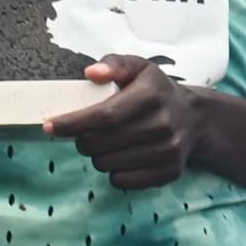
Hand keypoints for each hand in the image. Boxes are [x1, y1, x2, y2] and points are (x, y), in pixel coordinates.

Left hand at [50, 57, 204, 189]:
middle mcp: (164, 124)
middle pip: (102, 143)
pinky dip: (114, 172)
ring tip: (107, 144)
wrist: (196, 118)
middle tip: (85, 134)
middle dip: (82, 141)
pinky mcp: (169, 172)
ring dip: (98, 156)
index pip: (105, 116)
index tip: (50, 126)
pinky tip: (122, 157)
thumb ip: (114, 64)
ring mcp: (169, 151)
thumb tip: (92, 73)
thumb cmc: (157, 91)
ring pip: (108, 164)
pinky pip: (123, 181)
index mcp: (152, 96)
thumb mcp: (139, 68)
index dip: (73, 123)